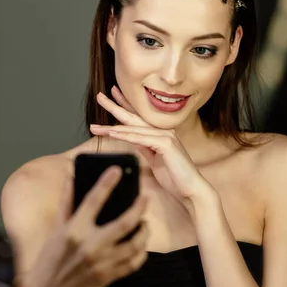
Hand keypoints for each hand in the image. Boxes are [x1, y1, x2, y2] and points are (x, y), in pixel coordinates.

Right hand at [26, 166, 148, 286]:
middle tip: (145, 198)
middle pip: (125, 222)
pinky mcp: (108, 277)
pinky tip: (140, 245)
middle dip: (139, 208)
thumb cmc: (51, 258)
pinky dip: (141, 252)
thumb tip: (72, 176)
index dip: (106, 183)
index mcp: (74, 230)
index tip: (116, 170)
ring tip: (144, 223)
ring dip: (144, 231)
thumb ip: (67, 202)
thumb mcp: (56, 229)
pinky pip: (133, 263)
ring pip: (134, 244)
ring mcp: (101, 262)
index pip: (93, 200)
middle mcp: (90, 245)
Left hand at [90, 87, 211, 206]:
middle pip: (134, 117)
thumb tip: (131, 139)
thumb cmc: (175, 178)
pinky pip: (140, 139)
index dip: (125, 105)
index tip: (111, 96)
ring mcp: (166, 136)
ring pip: (134, 129)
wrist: (191, 190)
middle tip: (100, 96)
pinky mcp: (166, 144)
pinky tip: (111, 133)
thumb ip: (145, 147)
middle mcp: (164, 131)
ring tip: (95, 126)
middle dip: (115, 106)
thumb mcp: (155, 160)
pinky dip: (124, 136)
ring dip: (112, 127)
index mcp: (161, 134)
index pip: (139, 118)